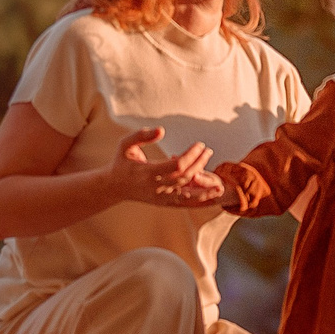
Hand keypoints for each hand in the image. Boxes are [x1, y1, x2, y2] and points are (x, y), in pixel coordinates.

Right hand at [106, 127, 225, 208]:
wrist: (114, 187)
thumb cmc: (121, 161)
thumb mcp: (125, 144)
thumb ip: (142, 135)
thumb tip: (162, 130)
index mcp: (148, 173)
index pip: (177, 165)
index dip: (191, 155)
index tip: (200, 144)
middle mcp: (156, 187)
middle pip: (184, 177)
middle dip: (199, 163)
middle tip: (208, 150)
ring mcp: (160, 197)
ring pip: (187, 194)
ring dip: (205, 190)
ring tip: (220, 185)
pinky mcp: (163, 203)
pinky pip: (184, 203)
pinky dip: (199, 201)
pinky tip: (212, 197)